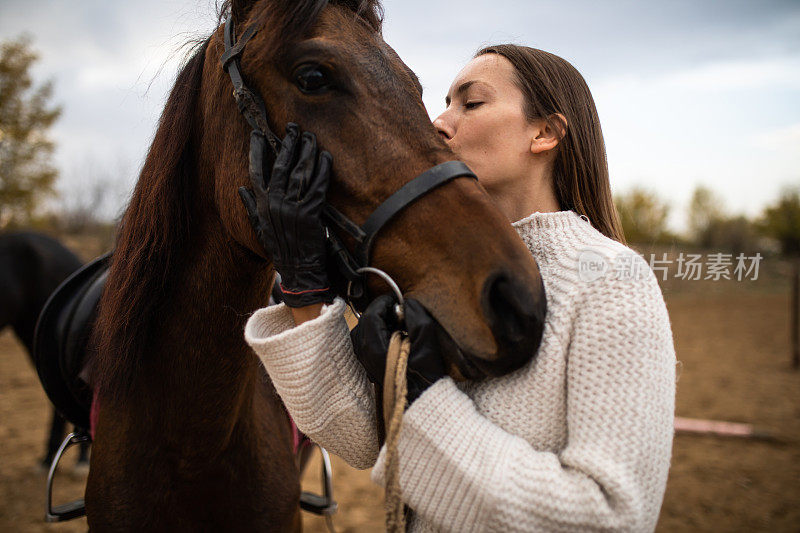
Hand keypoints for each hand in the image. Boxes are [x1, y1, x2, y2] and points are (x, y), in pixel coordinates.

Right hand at [239, 123, 333, 307]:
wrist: (299, 271)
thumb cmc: (281, 250)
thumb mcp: (260, 229)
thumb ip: (251, 207)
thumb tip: (241, 189)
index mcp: (261, 205)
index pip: (255, 171)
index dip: (257, 151)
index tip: (258, 133)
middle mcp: (274, 204)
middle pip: (280, 166)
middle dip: (287, 144)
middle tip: (293, 128)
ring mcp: (292, 208)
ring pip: (299, 173)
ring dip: (307, 152)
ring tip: (311, 138)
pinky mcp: (310, 214)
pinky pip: (317, 186)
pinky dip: (323, 170)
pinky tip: (326, 157)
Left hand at [350, 295, 446, 404]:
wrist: (423, 401)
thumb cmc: (425, 374)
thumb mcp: (426, 337)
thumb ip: (415, 314)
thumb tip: (407, 304)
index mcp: (374, 346)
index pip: (371, 313)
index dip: (385, 302)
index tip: (398, 300)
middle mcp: (365, 354)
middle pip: (365, 321)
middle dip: (381, 312)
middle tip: (400, 312)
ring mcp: (366, 361)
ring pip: (364, 331)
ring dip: (379, 322)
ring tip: (399, 324)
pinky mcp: (370, 366)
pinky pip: (367, 342)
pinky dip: (378, 334)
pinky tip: (396, 337)